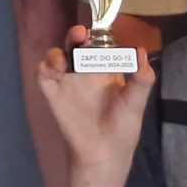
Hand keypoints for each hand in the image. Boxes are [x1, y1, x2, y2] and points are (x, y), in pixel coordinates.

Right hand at [35, 32, 157, 169]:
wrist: (105, 155)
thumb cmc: (122, 129)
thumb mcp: (135, 103)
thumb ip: (141, 79)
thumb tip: (143, 52)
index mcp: (105, 69)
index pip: (98, 43)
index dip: (97, 33)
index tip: (99, 31)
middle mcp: (85, 71)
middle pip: (75, 44)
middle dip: (76, 34)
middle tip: (80, 34)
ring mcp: (67, 81)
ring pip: (57, 55)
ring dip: (57, 51)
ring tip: (64, 60)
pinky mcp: (54, 93)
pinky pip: (44, 74)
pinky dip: (45, 67)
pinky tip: (55, 71)